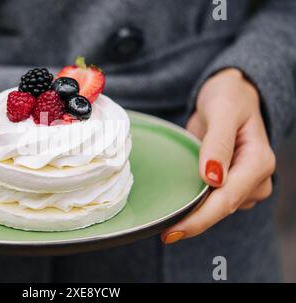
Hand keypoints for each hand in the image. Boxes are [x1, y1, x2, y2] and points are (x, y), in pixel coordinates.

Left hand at [161, 68, 275, 243]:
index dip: (201, 218)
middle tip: (164, 234)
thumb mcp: (222, 111)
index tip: (174, 230)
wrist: (229, 97)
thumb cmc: (228, 99)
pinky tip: (179, 206)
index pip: (227, 198)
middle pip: (222, 209)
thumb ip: (218, 143)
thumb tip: (212, 178)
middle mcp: (256, 178)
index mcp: (259, 161)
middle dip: (194, 223)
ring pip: (217, 209)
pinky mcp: (232, 185)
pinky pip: (213, 201)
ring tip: (166, 221)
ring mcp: (245, 184)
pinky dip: (196, 205)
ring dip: (194, 216)